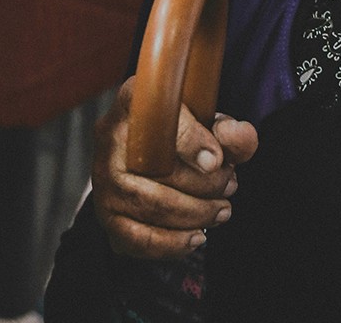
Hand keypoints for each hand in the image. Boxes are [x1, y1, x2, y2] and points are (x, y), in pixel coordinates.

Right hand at [91, 76, 258, 259]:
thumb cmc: (188, 132)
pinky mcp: (105, 213)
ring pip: (146, 205)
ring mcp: (103, 178)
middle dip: (202, 186)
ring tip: (221, 211)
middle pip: (154, 168)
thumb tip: (238, 136)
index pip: (157, 115)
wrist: (157, 150)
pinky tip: (196, 236)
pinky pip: (133, 238)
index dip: (189, 140)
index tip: (218, 161)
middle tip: (231, 186)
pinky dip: (169, 243)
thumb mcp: (212, 122)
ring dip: (192, 214)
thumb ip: (231, 130)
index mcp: (136, 98)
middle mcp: (110, 136)